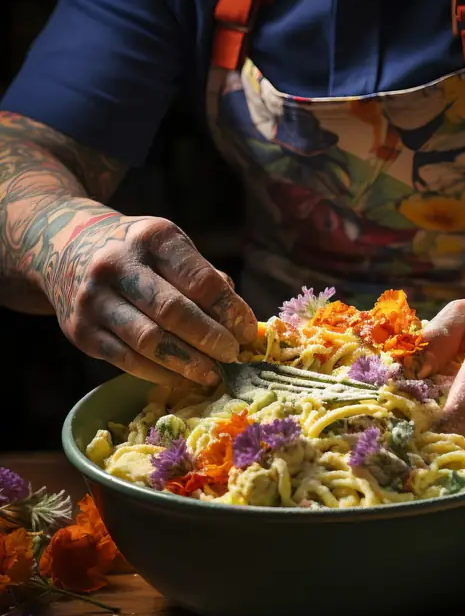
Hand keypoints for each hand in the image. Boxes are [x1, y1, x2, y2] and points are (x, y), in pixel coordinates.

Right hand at [46, 211, 256, 386]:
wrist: (66, 248)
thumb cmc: (137, 253)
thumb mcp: (169, 248)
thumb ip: (204, 279)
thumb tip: (240, 322)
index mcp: (152, 237)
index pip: (200, 280)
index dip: (229, 311)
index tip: (248, 332)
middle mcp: (118, 264)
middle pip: (173, 312)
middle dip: (210, 339)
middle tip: (232, 356)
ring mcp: (94, 299)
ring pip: (149, 342)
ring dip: (187, 363)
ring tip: (212, 374)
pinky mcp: (81, 331)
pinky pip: (127, 361)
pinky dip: (160, 374)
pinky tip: (182, 378)